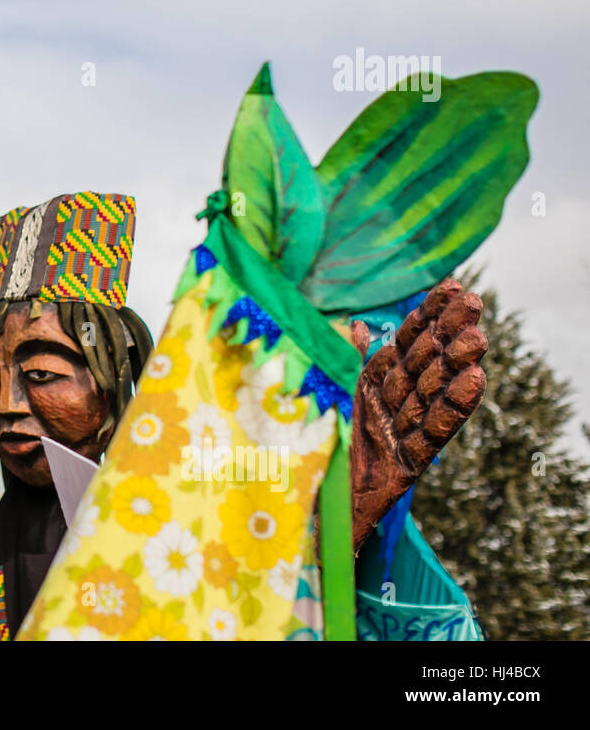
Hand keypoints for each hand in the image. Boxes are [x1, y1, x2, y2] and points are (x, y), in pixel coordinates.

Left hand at [349, 278, 486, 549]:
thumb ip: (348, 360)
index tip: (453, 286)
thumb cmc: (324, 450)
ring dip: (456, 366)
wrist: (315, 508)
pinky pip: (432, 432)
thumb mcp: (330, 397)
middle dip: (448, 333)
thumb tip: (359, 325)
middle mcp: (393, 406)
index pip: (406, 343)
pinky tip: (475, 380)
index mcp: (374, 387)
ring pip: (433, 395)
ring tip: (478, 338)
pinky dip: (453, 408)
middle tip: (474, 302)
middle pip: (425, 365)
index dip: (428, 316)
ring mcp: (402, 434)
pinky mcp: (408, 464)